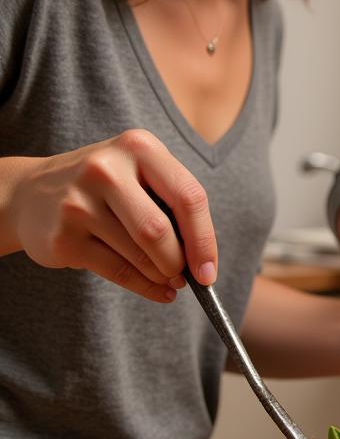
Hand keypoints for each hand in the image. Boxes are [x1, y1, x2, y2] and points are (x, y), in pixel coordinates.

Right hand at [8, 129, 217, 301]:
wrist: (29, 192)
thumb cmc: (105, 188)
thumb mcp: (139, 175)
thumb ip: (172, 205)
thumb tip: (203, 261)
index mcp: (139, 147)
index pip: (188, 196)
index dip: (205, 239)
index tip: (210, 269)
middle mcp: (106, 169)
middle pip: (159, 230)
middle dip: (180, 262)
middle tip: (188, 277)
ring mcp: (79, 202)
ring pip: (139, 255)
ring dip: (163, 276)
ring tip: (171, 280)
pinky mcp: (63, 236)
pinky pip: (117, 271)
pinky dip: (145, 287)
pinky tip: (158, 291)